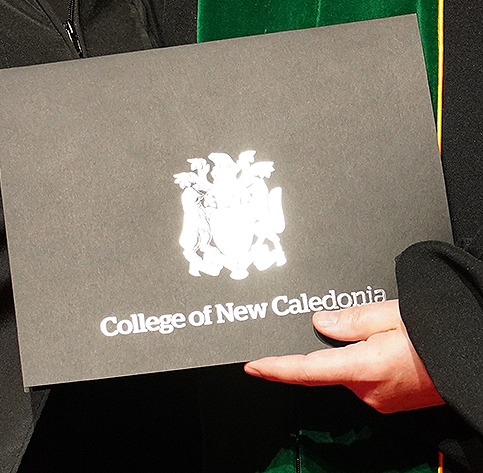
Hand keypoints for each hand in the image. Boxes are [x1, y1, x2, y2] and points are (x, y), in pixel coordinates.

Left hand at [244, 299, 443, 412]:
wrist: (470, 358)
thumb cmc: (437, 335)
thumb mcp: (392, 313)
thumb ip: (351, 319)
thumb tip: (321, 324)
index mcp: (364, 368)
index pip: (308, 370)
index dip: (277, 368)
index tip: (254, 365)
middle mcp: (369, 391)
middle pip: (329, 367)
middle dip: (331, 345)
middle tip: (363, 323)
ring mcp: (381, 400)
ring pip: (348, 371)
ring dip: (353, 351)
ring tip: (386, 331)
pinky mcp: (390, 402)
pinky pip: (366, 378)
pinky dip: (366, 361)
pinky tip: (388, 345)